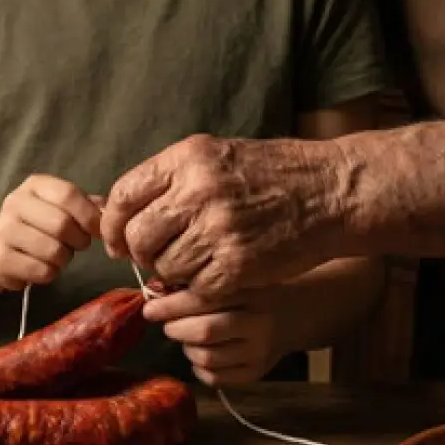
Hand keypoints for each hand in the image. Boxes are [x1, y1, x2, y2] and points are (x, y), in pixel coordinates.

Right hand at [0, 175, 102, 290]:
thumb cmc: (38, 225)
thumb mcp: (60, 207)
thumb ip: (86, 206)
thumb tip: (108, 212)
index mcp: (34, 185)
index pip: (68, 194)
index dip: (89, 215)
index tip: (97, 230)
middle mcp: (15, 203)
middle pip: (61, 224)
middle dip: (79, 240)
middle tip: (78, 245)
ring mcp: (4, 230)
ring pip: (53, 251)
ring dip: (64, 259)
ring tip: (58, 255)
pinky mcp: (1, 258)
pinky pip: (41, 271)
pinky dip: (50, 273)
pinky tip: (42, 266)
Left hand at [100, 134, 344, 298]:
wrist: (332, 192)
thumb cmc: (272, 174)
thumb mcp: (217, 156)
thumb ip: (170, 181)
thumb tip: (121, 214)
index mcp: (188, 158)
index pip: (124, 195)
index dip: (112, 225)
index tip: (116, 241)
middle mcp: (198, 190)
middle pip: (138, 236)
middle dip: (139, 254)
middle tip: (153, 258)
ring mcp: (218, 229)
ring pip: (164, 267)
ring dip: (172, 272)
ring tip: (195, 262)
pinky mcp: (237, 265)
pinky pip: (195, 288)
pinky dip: (199, 288)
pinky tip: (216, 274)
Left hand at [145, 288, 281, 386]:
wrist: (296, 313)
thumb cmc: (251, 292)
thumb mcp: (232, 281)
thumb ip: (197, 286)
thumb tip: (155, 291)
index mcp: (250, 294)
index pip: (203, 300)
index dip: (170, 306)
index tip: (150, 308)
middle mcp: (258, 324)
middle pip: (204, 332)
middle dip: (176, 329)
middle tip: (169, 325)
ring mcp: (259, 352)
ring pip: (206, 358)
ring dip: (187, 348)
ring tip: (189, 337)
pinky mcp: (256, 373)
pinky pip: (215, 378)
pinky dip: (199, 367)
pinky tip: (202, 353)